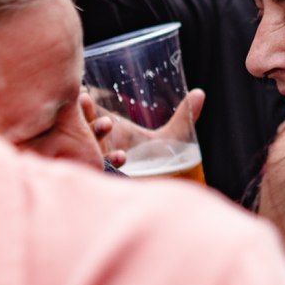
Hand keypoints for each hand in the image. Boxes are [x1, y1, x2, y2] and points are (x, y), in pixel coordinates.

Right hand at [84, 89, 206, 166]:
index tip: (88, 94)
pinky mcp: (105, 178)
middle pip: (83, 128)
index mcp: (109, 130)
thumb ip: (185, 117)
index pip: (90, 113)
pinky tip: (122, 156)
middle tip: (98, 112)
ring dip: (95, 136)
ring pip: (87, 147)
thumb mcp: (172, 138)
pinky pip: (97, 169)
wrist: (164, 190)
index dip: (86, 104)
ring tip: (110, 130)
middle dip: (88, 119)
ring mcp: (100, 162)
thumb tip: (200, 93)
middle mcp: (101, 145)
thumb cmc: (160, 161)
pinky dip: (106, 162)